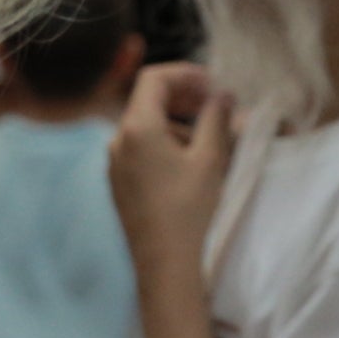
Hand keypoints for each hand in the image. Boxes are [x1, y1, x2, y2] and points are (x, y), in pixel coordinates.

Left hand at [111, 63, 234, 274]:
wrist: (164, 262)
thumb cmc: (188, 208)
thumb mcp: (209, 159)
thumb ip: (216, 119)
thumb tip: (224, 95)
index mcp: (136, 127)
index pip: (155, 79)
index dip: (185, 74)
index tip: (212, 86)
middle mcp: (117, 140)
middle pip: (148, 101)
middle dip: (184, 99)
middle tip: (214, 107)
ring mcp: (114, 163)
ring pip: (146, 127)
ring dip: (178, 124)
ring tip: (210, 141)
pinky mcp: (119, 183)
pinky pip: (140, 150)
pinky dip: (164, 144)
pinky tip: (189, 163)